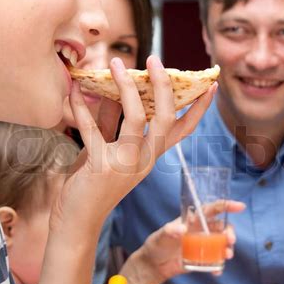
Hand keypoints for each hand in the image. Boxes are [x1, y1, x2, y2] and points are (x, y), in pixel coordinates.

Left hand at [50, 55, 216, 235]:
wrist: (75, 224)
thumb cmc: (89, 186)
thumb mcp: (106, 152)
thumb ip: (112, 126)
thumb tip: (112, 93)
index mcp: (149, 157)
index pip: (183, 130)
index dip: (199, 108)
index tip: (210, 85)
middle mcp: (143, 160)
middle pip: (167, 119)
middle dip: (164, 86)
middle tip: (155, 59)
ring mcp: (125, 164)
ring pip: (138, 118)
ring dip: (127, 87)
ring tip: (116, 63)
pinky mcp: (101, 167)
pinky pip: (93, 130)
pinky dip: (82, 107)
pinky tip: (73, 91)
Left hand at [122, 200, 245, 283]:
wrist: (154, 265)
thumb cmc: (157, 245)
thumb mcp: (161, 236)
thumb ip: (170, 231)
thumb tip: (181, 229)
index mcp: (193, 221)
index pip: (211, 209)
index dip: (225, 206)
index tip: (239, 206)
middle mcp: (201, 232)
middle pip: (221, 228)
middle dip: (230, 232)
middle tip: (230, 239)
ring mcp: (202, 246)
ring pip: (221, 245)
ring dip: (228, 249)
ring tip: (227, 256)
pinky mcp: (202, 260)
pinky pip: (215, 262)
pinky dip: (218, 266)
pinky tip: (216, 271)